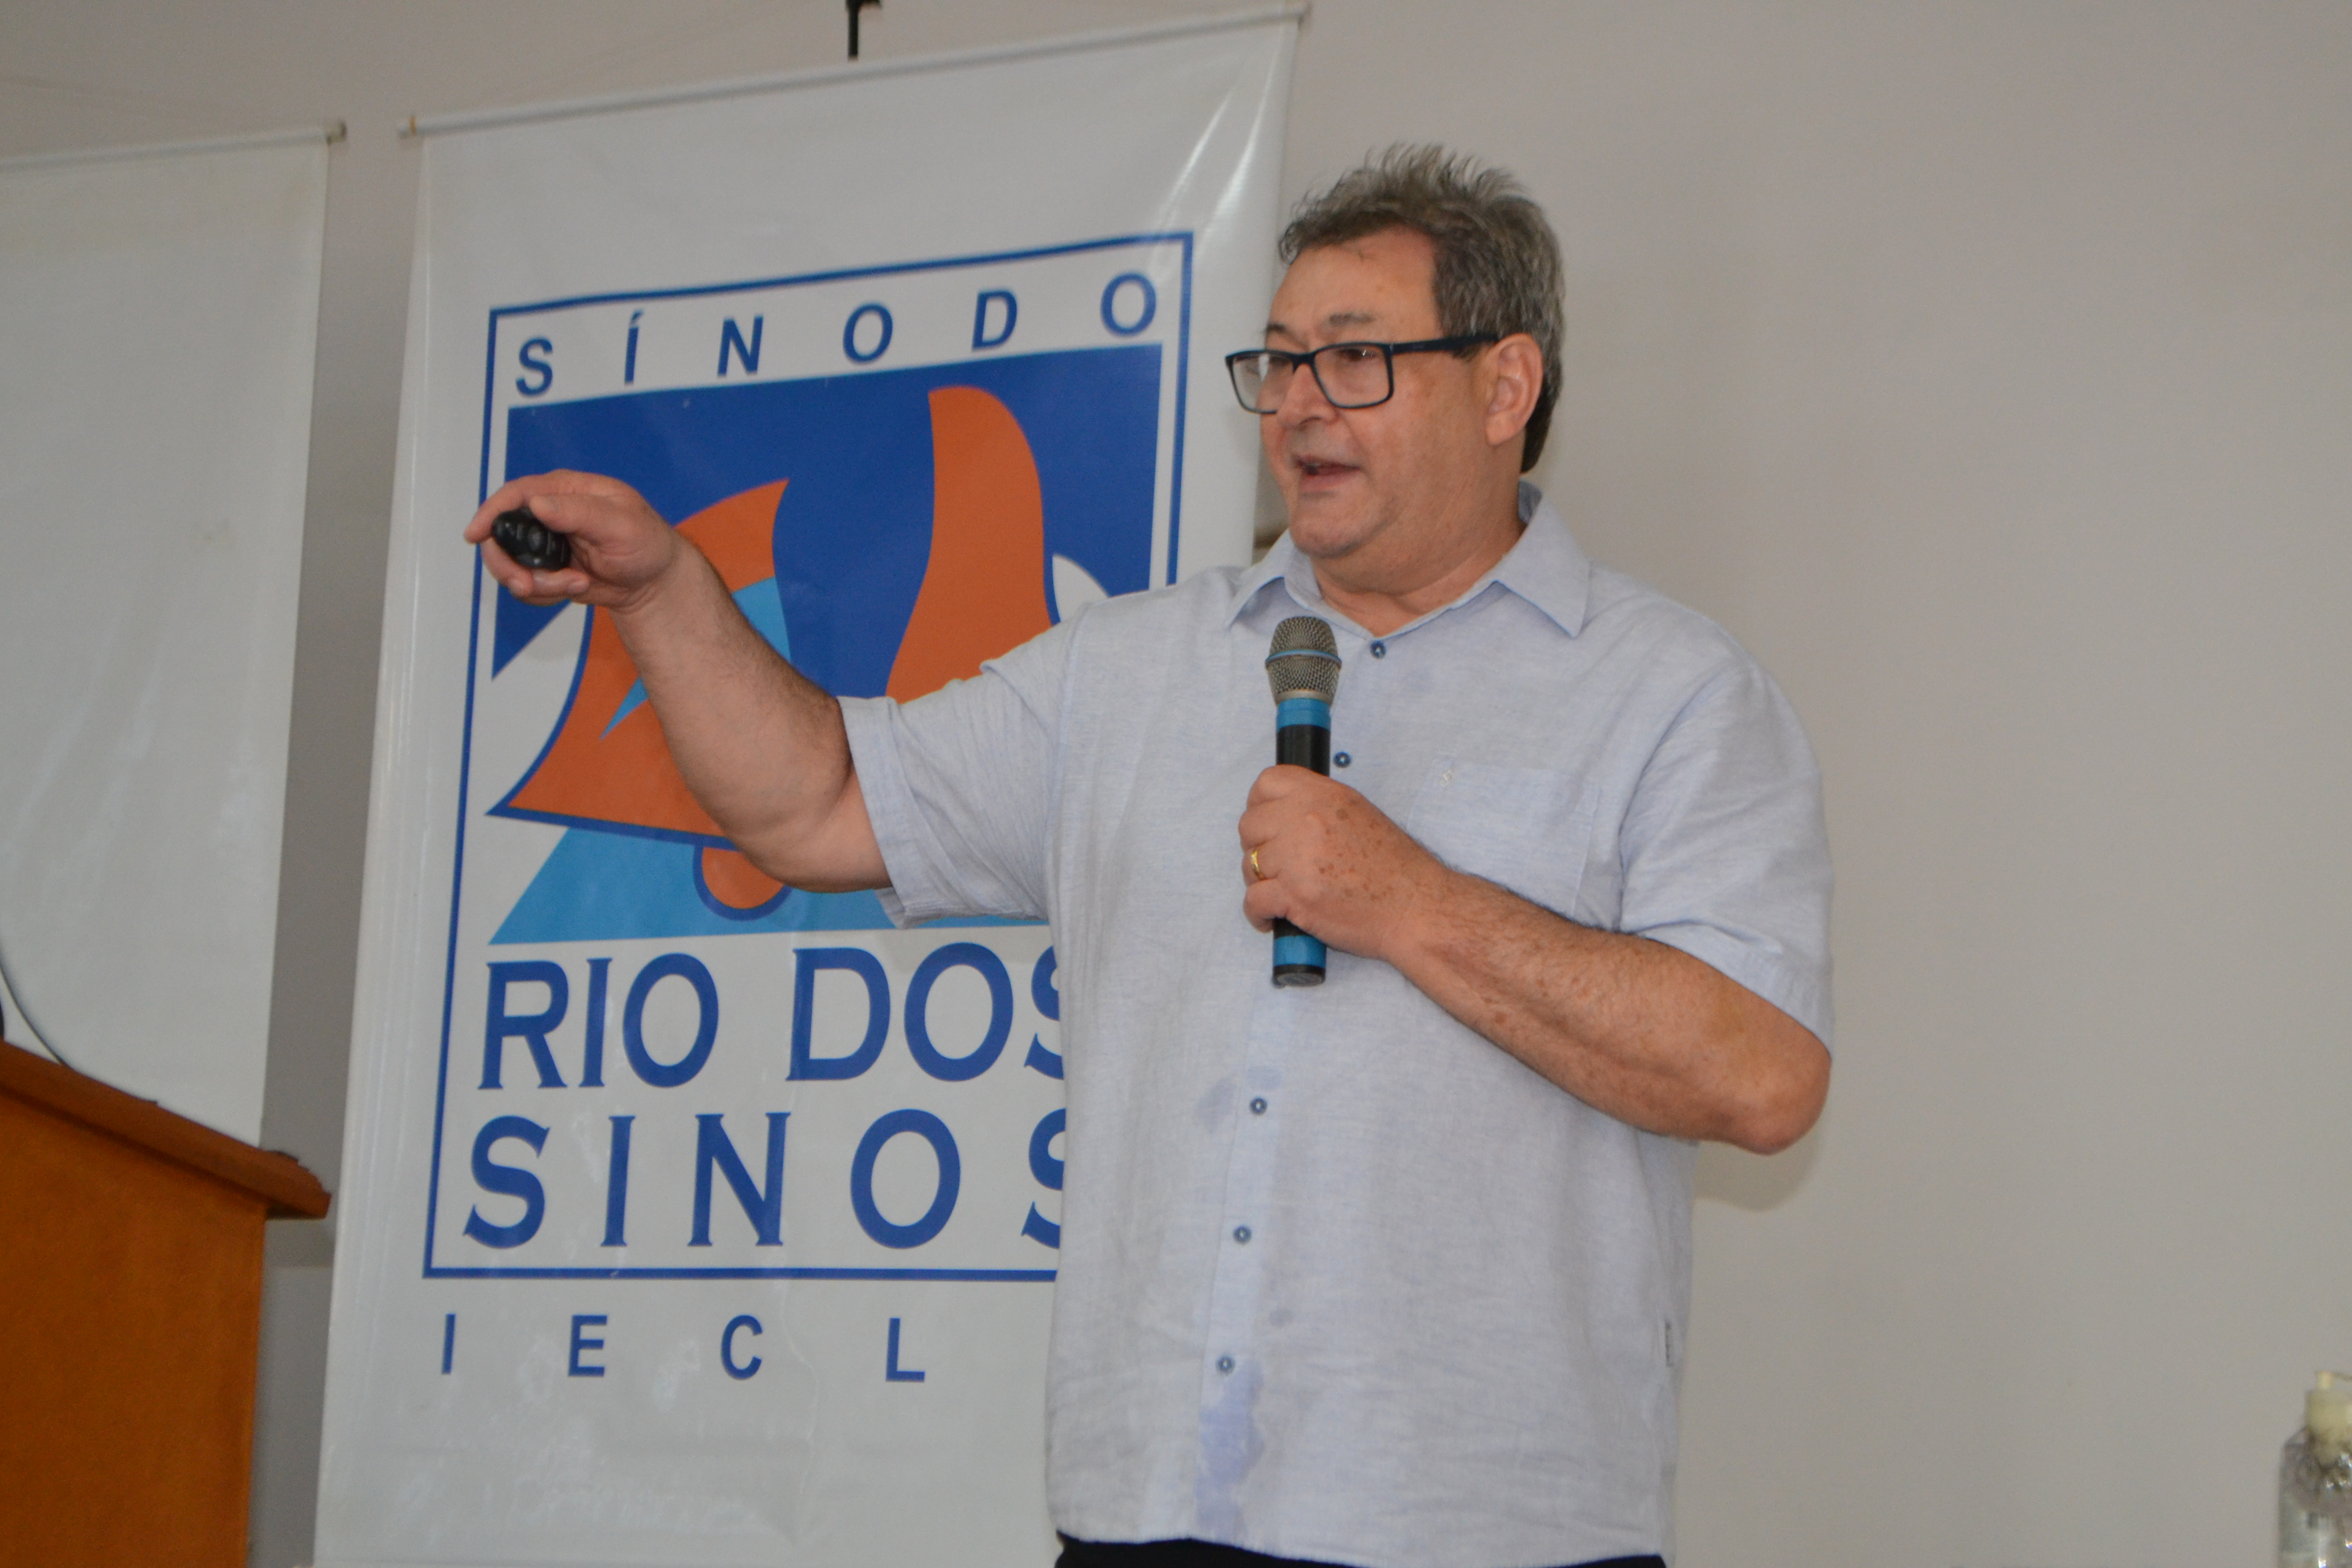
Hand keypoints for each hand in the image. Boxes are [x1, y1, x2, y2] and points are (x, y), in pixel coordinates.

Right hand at [464, 471, 686, 612]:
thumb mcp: (620, 524)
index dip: (490, 513)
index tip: (475, 535)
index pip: (517, 493)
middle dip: (511, 564)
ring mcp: (546, 541)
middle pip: (502, 533)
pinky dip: (545, 593)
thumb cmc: (647, 543)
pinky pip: (526, 584)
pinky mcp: (547, 567)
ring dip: (537, 583)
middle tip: (531, 585)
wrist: (654, 582)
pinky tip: (576, 587)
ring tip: (575, 583)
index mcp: (566, 489)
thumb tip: (538, 502)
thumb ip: (579, 512)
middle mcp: (550, 512)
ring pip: (511, 564)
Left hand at [1238, 766, 1449, 963]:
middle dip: (1256, 847)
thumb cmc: (1394, 868)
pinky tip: (1273, 918)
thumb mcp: (1360, 814)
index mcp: (1324, 795)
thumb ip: (1320, 807)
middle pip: (1249, 825)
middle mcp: (1307, 819)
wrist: (1416, 907)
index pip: (1267, 782)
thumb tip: (1285, 814)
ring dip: (1260, 882)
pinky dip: (1258, 913)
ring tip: (1283, 893)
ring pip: (1248, 864)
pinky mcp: (1295, 895)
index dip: (1259, 805)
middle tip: (1277, 864)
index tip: (1266, 825)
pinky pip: (1253, 900)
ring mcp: (1298, 857)